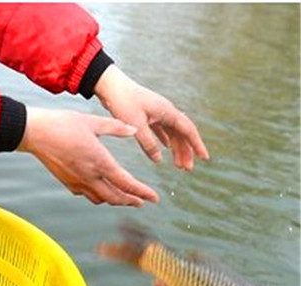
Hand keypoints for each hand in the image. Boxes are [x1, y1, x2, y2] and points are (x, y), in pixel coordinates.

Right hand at [18, 107, 159, 206]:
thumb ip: (116, 128)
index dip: (143, 193)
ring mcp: (77, 182)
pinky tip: (99, 189)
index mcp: (100, 162)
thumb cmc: (63, 124)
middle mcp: (90, 176)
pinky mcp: (67, 182)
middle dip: (131, 201)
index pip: (127, 184)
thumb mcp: (93, 122)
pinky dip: (97, 195)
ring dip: (114, 200)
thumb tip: (133, 130)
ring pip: (100, 199)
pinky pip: (86, 194)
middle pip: (115, 197)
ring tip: (124, 197)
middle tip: (142, 201)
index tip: (154, 198)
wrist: (36, 133)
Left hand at [94, 65, 209, 169]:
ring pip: (172, 133)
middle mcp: (166, 111)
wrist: (110, 85)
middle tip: (187, 169)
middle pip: (181, 133)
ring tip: (177, 165)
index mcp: (167, 112)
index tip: (204, 158)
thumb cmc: (122, 103)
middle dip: (186, 151)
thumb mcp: (136, 125)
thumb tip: (158, 160)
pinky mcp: (148, 113)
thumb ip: (147, 143)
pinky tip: (166, 149)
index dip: (197, 145)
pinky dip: (165, 139)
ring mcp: (157, 112)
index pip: (188, 130)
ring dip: (176, 148)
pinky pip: (161, 129)